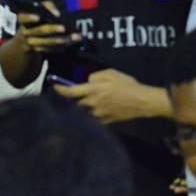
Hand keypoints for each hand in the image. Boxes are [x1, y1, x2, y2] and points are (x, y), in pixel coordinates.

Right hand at [16, 2, 80, 54]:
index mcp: (23, 19)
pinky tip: (69, 42)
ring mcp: (29, 42)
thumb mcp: (40, 9)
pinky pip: (48, 49)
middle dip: (52, 29)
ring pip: (44, 42)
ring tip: (70, 38)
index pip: (23, 18)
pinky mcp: (36, 50)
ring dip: (59, 40)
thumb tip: (56, 13)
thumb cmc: (37, 18)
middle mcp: (24, 31)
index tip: (38, 17)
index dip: (29, 18)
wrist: (28, 36)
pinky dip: (59, 46)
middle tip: (63, 28)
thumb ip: (48, 6)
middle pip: (38, 31)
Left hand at [53, 68, 167, 124]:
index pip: (70, 92)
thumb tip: (86, 81)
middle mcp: (92, 104)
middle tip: (66, 96)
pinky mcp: (103, 122)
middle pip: (72, 104)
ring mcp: (97, 115)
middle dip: (67, 100)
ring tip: (76, 104)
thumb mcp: (112, 73)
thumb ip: (96, 76)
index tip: (53, 87)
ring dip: (76, 108)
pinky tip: (88, 112)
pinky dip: (86, 116)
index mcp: (93, 90)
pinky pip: (90, 119)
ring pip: (80, 113)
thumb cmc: (128, 85)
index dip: (59, 90)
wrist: (142, 102)